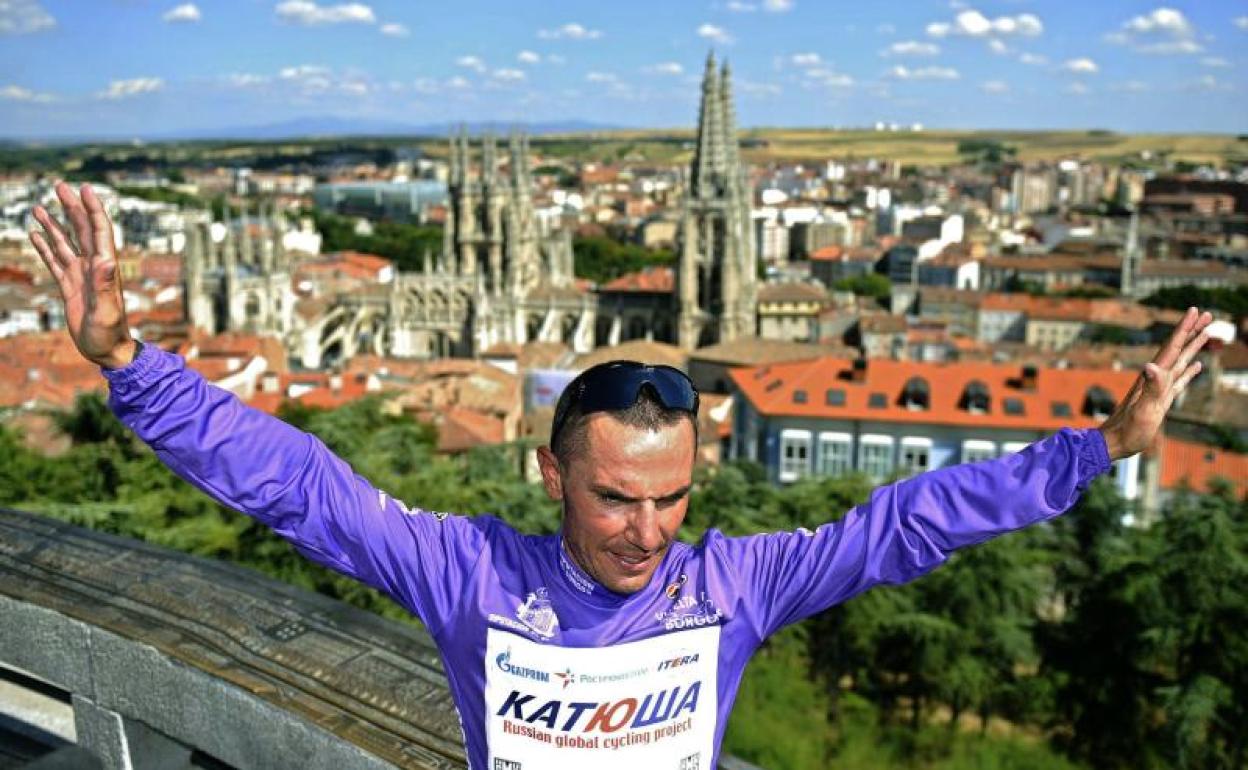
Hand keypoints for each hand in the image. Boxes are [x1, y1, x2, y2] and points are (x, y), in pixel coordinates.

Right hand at [29, 181, 136, 369]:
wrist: (107, 351)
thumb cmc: (109, 334)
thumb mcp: (106, 312)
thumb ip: (105, 287)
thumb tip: (105, 261)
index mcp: (105, 268)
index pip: (99, 231)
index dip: (93, 209)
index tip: (84, 188)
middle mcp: (94, 268)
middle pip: (82, 230)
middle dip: (71, 207)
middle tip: (59, 185)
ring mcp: (81, 276)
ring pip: (65, 243)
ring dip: (53, 224)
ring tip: (38, 206)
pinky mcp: (69, 287)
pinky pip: (55, 262)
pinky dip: (45, 247)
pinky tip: (35, 235)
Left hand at [1098, 306, 1211, 460]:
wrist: (1114, 443)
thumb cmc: (1127, 431)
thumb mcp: (1143, 411)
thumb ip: (1150, 389)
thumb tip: (1151, 366)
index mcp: (1153, 378)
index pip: (1172, 348)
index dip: (1183, 329)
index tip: (1194, 310)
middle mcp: (1156, 379)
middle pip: (1177, 350)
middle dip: (1191, 331)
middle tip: (1206, 314)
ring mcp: (1159, 389)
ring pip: (1180, 361)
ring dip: (1193, 346)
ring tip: (1207, 333)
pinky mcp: (1161, 400)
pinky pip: (1179, 380)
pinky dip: (1190, 371)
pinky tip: (1197, 366)